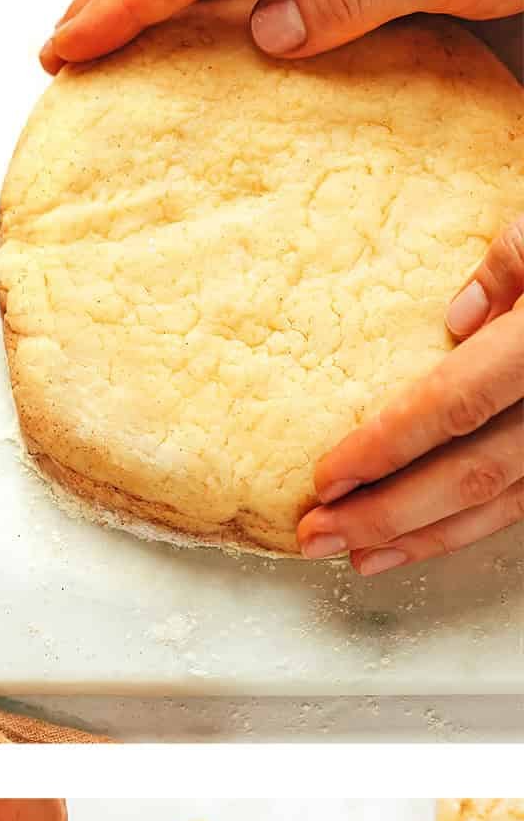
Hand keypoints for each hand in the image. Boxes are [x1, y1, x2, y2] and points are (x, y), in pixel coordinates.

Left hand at [297, 220, 523, 572]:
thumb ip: (513, 264)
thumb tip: (452, 324)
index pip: (455, 405)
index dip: (385, 446)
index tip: (325, 476)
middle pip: (472, 475)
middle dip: (386, 515)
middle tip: (316, 535)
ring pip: (503, 506)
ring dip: (423, 539)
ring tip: (357, 556)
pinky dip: (470, 528)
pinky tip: (424, 539)